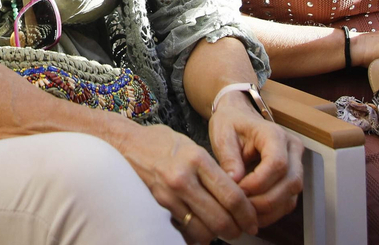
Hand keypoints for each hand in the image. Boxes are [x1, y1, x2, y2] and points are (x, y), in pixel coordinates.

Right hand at [115, 122, 258, 243]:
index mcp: (197, 160)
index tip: (253, 220)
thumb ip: (213, 170)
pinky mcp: (157, 207)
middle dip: (236, 230)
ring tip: (222, 231)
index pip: (231, 195)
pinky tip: (201, 229)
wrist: (124, 144)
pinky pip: (183, 230)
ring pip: (203, 230)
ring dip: (216, 235)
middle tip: (242, 230)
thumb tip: (236, 194)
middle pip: (220, 218)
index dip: (247, 213)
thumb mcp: (191, 147)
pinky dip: (196, 235)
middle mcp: (183, 179)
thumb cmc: (160, 143)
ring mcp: (168, 195)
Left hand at [207, 93, 302, 227]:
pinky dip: (271, 213)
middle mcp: (292, 149)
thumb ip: (229, 156)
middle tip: (240, 208)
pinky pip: (287, 202)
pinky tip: (252, 214)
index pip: (277, 163)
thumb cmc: (231, 123)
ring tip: (244, 214)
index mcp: (275, 134)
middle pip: (290, 182)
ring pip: (292, 195)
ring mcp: (295, 165)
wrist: (238, 118)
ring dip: (269, 210)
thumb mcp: (223, 134)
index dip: (258, 182)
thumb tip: (235, 181)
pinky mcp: (291, 179)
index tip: (238, 191)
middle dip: (265, 201)